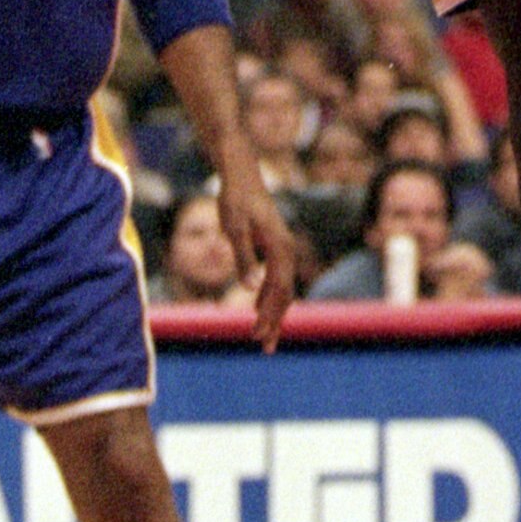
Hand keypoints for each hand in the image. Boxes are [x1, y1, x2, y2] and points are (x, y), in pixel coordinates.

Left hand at [216, 150, 296, 348]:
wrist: (240, 173)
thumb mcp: (234, 229)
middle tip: (264, 347)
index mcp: (280, 247)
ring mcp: (281, 246)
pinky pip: (276, 276)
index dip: (270, 316)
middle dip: (274, 321)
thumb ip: (244, 259)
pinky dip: (268, 295)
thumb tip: (252, 288)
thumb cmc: (235, 199)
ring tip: (262, 335)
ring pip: (282, 286)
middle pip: (285, 293)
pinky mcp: (272, 244)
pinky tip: (257, 306)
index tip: (258, 337)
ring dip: (272, 311)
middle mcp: (285, 248)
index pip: (279, 290)